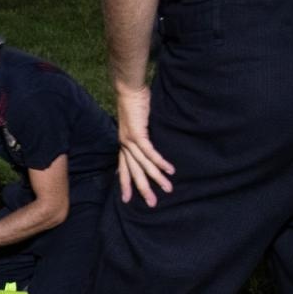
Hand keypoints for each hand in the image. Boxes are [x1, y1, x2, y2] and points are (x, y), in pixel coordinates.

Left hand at [114, 84, 173, 206]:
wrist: (129, 89)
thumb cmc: (135, 104)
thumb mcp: (139, 124)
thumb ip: (143, 136)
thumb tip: (151, 145)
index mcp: (124, 144)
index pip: (124, 168)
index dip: (125, 184)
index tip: (127, 199)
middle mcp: (125, 145)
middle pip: (134, 172)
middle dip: (143, 189)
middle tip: (152, 204)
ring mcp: (130, 140)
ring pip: (143, 165)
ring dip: (157, 178)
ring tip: (168, 189)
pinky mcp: (138, 134)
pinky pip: (150, 152)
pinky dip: (160, 162)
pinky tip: (169, 170)